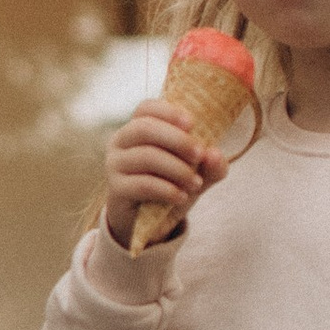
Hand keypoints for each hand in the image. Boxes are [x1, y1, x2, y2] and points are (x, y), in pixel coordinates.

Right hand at [102, 101, 228, 249]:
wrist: (145, 221)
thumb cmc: (170, 185)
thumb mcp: (194, 173)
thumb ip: (210, 164)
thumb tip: (214, 154)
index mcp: (138, 128)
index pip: (146, 108)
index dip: (168, 111)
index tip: (192, 124)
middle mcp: (121, 141)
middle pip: (144, 128)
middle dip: (177, 140)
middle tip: (200, 154)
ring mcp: (115, 164)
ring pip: (146, 156)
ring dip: (177, 169)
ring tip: (195, 183)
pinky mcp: (116, 188)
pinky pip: (142, 184)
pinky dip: (166, 190)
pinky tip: (182, 197)